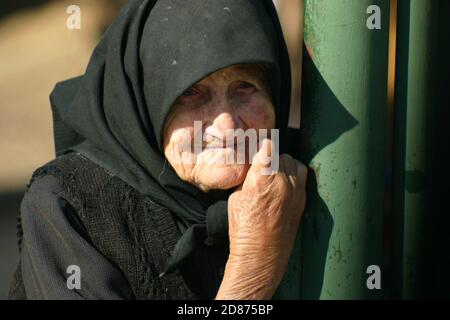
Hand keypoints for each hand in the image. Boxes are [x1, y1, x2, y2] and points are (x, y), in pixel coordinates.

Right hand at [216, 139, 306, 299]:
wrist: (261, 255)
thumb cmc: (243, 229)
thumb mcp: (235, 198)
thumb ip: (248, 178)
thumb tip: (254, 168)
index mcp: (262, 178)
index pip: (268, 147)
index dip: (262, 148)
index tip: (259, 150)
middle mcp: (283, 182)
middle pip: (281, 154)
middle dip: (271, 158)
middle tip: (263, 168)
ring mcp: (296, 191)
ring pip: (294, 163)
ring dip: (284, 166)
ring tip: (274, 176)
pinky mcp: (303, 200)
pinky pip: (302, 177)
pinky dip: (294, 176)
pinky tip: (284, 185)